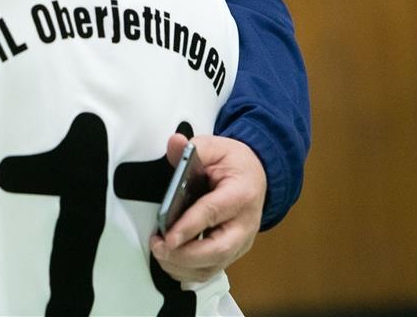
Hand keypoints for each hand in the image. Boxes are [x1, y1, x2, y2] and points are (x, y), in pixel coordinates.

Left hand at [149, 134, 265, 282]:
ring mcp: (241, 242)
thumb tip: (174, 143)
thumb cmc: (234, 164)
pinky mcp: (233, 252)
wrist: (257, 176)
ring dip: (183, 266)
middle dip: (184, 254)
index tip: (168, 236)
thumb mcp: (216, 147)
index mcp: (241, 194)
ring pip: (214, 266)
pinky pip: (211, 270)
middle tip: (159, 247)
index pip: (213, 212)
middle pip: (218, 249)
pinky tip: (171, 261)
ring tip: (160, 253)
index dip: (189, 227)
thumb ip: (192, 148)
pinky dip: (188, 271)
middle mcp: (245, 224)